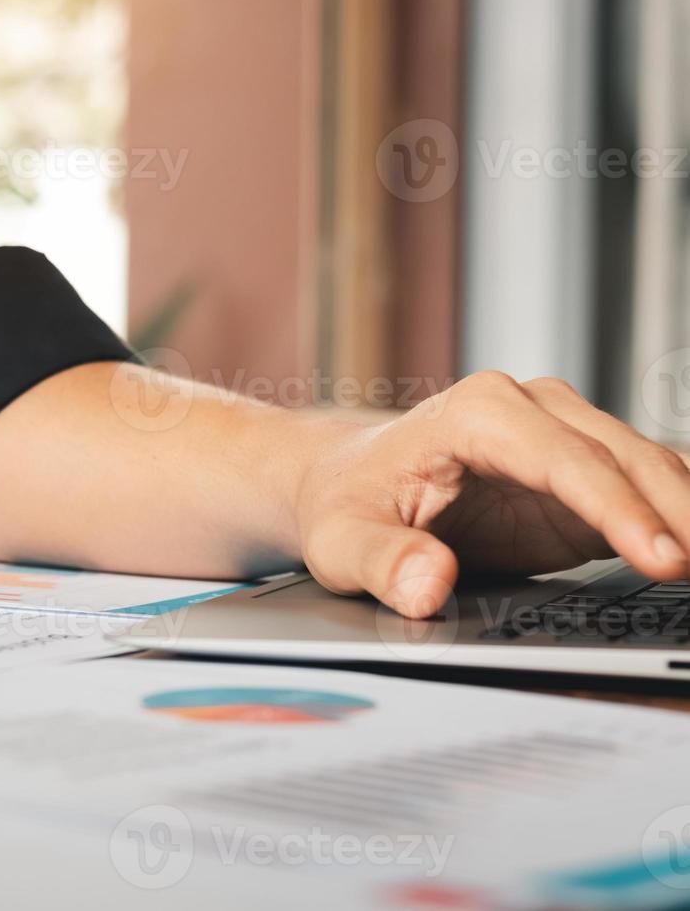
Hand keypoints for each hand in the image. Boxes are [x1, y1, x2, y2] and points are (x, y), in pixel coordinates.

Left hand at [296, 371, 689, 617]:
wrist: (344, 481)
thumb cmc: (344, 503)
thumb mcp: (340, 541)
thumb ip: (382, 561)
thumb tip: (429, 585)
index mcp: (476, 414)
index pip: (566, 461)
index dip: (619, 510)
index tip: (662, 558)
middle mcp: (529, 411)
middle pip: (625, 458)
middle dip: (679, 514)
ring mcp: (563, 437)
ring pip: (650, 468)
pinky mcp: (581, 477)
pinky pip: (646, 490)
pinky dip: (681, 519)